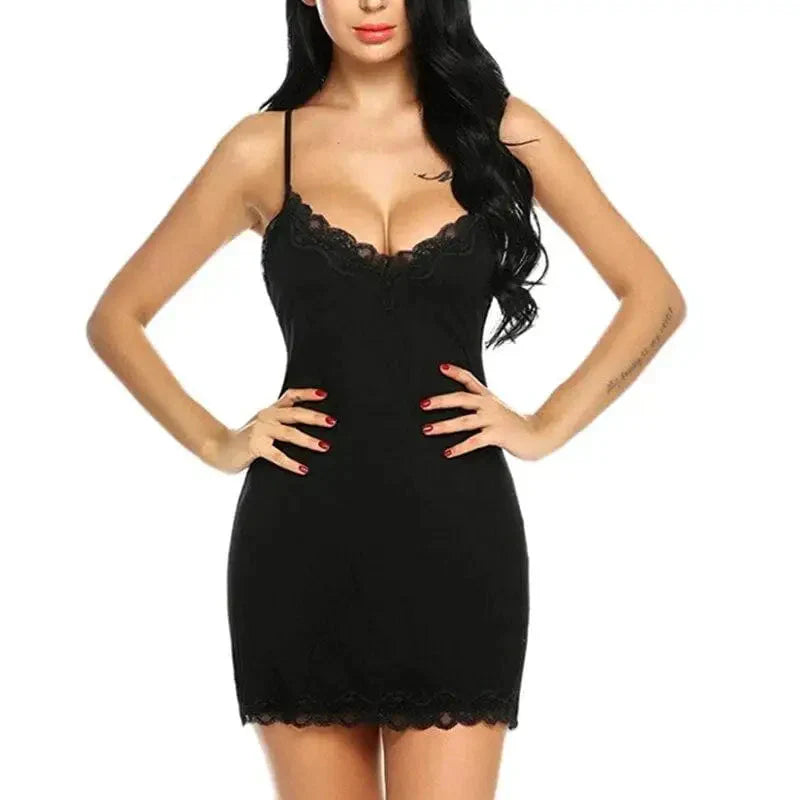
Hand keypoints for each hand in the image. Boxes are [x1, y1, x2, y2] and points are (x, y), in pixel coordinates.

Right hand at [207, 387, 335, 474]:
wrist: (219, 448)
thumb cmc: (246, 439)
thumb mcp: (263, 424)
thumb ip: (280, 420)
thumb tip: (307, 421)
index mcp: (271, 410)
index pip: (291, 396)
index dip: (307, 394)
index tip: (324, 394)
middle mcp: (267, 417)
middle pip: (295, 413)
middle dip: (315, 417)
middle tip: (332, 422)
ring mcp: (260, 430)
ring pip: (289, 433)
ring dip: (308, 440)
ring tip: (324, 446)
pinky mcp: (255, 446)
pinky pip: (277, 455)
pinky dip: (291, 463)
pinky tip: (303, 469)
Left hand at [420, 362, 556, 460]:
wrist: (540, 434)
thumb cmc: (516, 425)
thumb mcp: (499, 410)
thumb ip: (483, 407)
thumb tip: (465, 409)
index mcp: (488, 397)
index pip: (469, 379)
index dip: (455, 372)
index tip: (440, 367)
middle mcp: (489, 405)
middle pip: (461, 398)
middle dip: (441, 401)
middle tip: (423, 404)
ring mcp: (493, 420)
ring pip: (464, 421)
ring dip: (444, 425)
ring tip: (427, 429)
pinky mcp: (497, 435)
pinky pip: (474, 441)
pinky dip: (460, 447)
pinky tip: (448, 452)